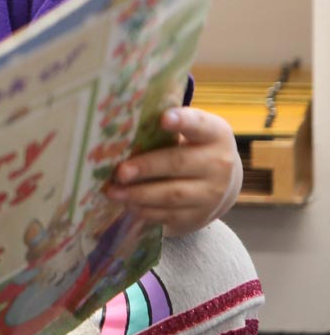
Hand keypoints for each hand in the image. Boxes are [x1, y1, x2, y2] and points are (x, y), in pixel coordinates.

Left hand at [106, 107, 241, 235]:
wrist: (221, 183)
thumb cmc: (192, 149)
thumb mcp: (190, 134)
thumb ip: (164, 132)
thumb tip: (118, 132)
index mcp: (214, 134)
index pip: (199, 125)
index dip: (183, 121)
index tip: (163, 118)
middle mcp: (218, 163)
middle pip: (178, 163)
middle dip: (146, 168)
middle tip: (120, 172)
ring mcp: (211, 193)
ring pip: (173, 194)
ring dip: (139, 194)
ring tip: (113, 192)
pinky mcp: (199, 216)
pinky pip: (169, 214)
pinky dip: (145, 210)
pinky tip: (127, 205)